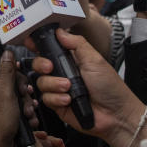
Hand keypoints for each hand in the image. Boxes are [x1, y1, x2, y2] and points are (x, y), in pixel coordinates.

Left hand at [0, 50, 19, 146]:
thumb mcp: (5, 93)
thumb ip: (6, 71)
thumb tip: (7, 53)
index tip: (8, 51)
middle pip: (4, 71)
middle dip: (18, 80)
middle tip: (22, 90)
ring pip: (12, 86)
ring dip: (23, 96)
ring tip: (25, 107)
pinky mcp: (1, 107)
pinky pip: (15, 99)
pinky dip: (22, 106)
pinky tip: (26, 114)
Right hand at [29, 29, 144, 146]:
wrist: (115, 115)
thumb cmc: (110, 87)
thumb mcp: (94, 59)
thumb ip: (77, 43)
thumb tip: (60, 31)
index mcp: (70, 59)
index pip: (49, 48)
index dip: (37, 45)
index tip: (31, 42)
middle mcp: (62, 73)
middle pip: (39, 64)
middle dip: (42, 64)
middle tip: (50, 67)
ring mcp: (59, 89)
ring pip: (41, 82)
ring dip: (54, 84)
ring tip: (69, 88)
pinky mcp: (58, 104)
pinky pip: (46, 99)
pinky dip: (57, 98)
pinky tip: (69, 100)